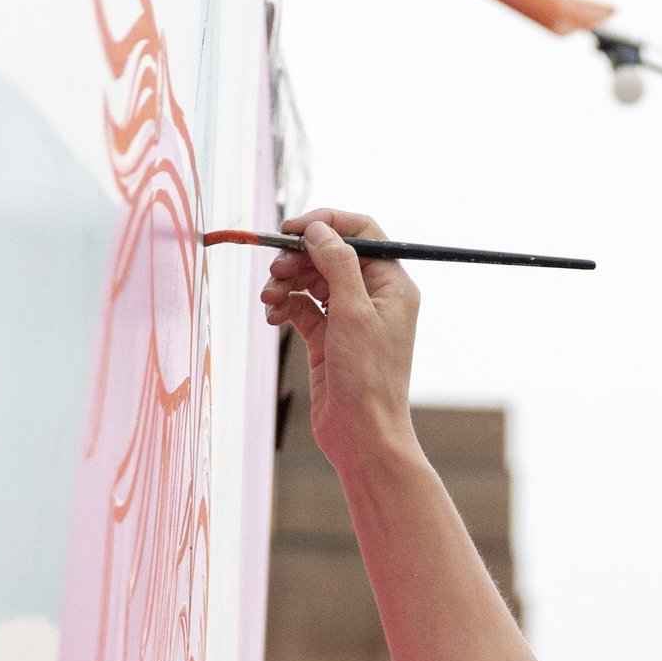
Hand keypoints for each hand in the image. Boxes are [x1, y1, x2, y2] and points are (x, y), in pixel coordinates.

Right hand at [260, 210, 420, 474]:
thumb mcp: (353, 312)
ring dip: (286, 281)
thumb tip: (317, 229)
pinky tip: (272, 316)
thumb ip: (337, 263)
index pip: (361, 232)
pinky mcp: (328, 340)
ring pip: (312, 280)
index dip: (326, 224)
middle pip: (330, 254)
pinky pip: (302, 308)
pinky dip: (285, 306)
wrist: (363, 436)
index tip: (293, 228)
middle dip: (299, 256)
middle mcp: (373, 298)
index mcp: (392, 285)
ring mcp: (350, 319)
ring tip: (269, 296)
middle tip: (275, 269)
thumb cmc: (368, 379)